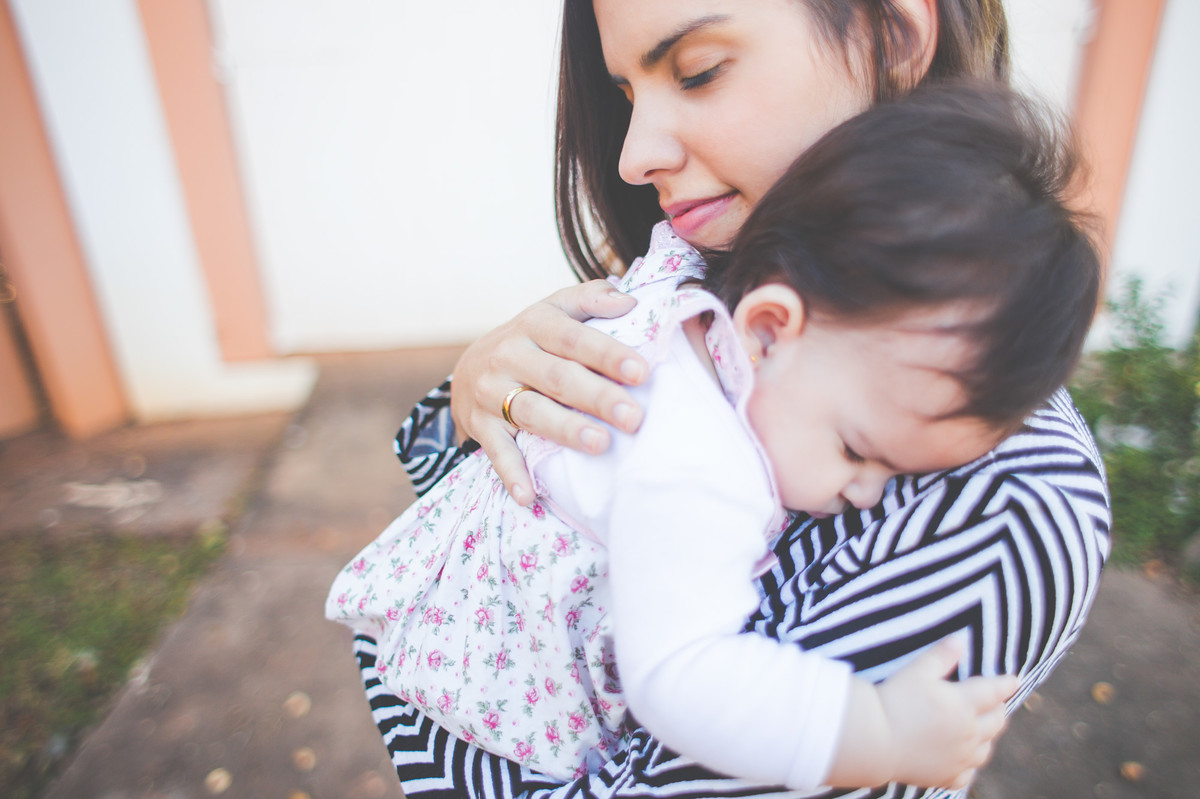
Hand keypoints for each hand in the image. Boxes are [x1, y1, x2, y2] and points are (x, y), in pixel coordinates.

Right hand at [450, 280, 648, 504]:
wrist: (470, 365)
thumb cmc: (533, 339)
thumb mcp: (556, 310)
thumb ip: (592, 299)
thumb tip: (631, 301)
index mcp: (534, 323)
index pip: (575, 338)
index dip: (607, 354)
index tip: (641, 372)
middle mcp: (509, 354)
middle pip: (558, 377)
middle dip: (597, 398)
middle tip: (634, 418)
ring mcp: (490, 391)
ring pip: (531, 412)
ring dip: (565, 430)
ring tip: (600, 445)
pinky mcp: (479, 424)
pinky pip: (496, 451)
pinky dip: (511, 474)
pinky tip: (530, 496)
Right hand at [877, 638, 1016, 788]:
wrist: (875, 741)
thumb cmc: (895, 700)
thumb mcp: (917, 671)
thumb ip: (941, 655)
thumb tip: (960, 640)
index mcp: (964, 705)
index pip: (994, 692)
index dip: (1005, 685)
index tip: (1014, 681)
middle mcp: (968, 734)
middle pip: (995, 722)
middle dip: (999, 710)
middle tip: (998, 704)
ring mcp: (958, 758)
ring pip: (985, 750)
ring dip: (989, 738)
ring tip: (985, 730)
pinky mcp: (944, 776)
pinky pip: (966, 775)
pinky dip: (969, 767)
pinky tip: (965, 761)